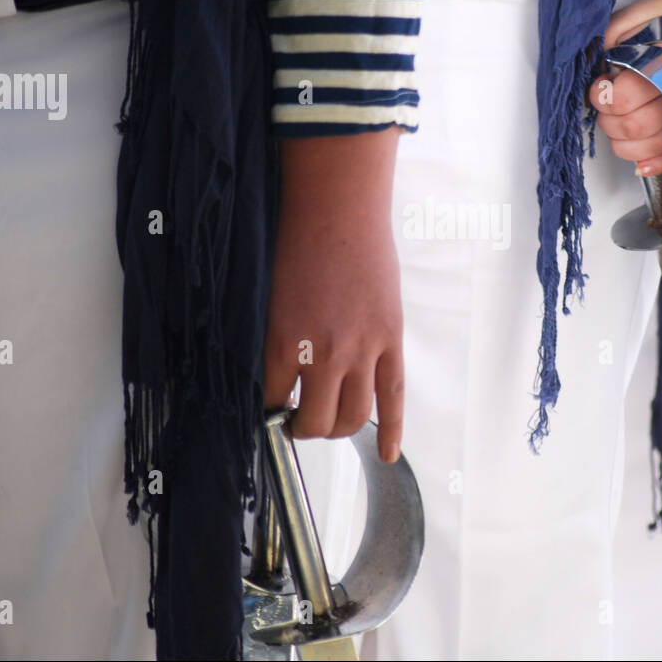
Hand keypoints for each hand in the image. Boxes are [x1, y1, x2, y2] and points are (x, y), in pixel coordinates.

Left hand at [263, 130, 404, 462]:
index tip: (268, 409)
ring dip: (337, 428)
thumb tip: (276, 376)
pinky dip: (390, 431)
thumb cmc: (296, 241)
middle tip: (297, 418)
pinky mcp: (391, 341)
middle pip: (314, 421)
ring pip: (352, 417)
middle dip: (302, 427)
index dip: (267, 410)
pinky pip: (393, 399)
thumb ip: (273, 339)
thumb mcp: (268, 297)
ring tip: (328, 419)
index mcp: (281, 342)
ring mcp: (362, 351)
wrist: (338, 208)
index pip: (271, 401)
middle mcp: (322, 355)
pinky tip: (387, 453)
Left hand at [588, 0, 661, 175]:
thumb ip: (607, 43)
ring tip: (619, 123)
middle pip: (635, 126)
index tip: (599, 87)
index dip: (602, 97)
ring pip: (654, 146)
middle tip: (607, 105)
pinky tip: (640, 161)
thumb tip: (592, 74)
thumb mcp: (632, 19)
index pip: (624, 98)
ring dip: (625, 143)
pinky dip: (656, 162)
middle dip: (609, 120)